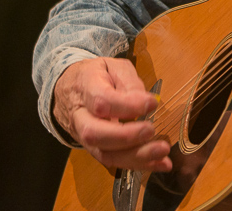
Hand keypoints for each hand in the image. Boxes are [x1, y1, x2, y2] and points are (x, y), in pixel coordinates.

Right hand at [52, 57, 170, 171]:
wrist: (69, 90)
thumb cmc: (97, 75)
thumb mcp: (114, 66)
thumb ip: (129, 82)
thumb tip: (146, 103)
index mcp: (85, 87)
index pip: (102, 101)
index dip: (128, 105)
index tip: (152, 104)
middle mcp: (80, 116)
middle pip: (95, 133)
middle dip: (126, 137)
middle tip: (151, 130)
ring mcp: (84, 136)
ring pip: (103, 154)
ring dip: (135, 157)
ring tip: (162, 154)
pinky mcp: (94, 149)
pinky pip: (112, 162)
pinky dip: (137, 164)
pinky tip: (159, 164)